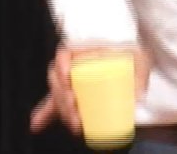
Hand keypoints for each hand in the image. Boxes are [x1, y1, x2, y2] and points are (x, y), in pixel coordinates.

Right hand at [29, 44, 150, 135]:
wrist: (130, 59)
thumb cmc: (131, 55)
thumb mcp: (138, 59)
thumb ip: (140, 74)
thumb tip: (139, 96)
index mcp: (85, 50)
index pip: (65, 53)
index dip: (62, 65)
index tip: (68, 79)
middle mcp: (73, 65)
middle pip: (57, 79)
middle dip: (63, 98)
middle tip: (75, 111)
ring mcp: (70, 81)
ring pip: (56, 95)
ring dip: (61, 111)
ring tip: (75, 125)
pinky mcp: (72, 95)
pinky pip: (52, 104)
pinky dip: (44, 115)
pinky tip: (36, 125)